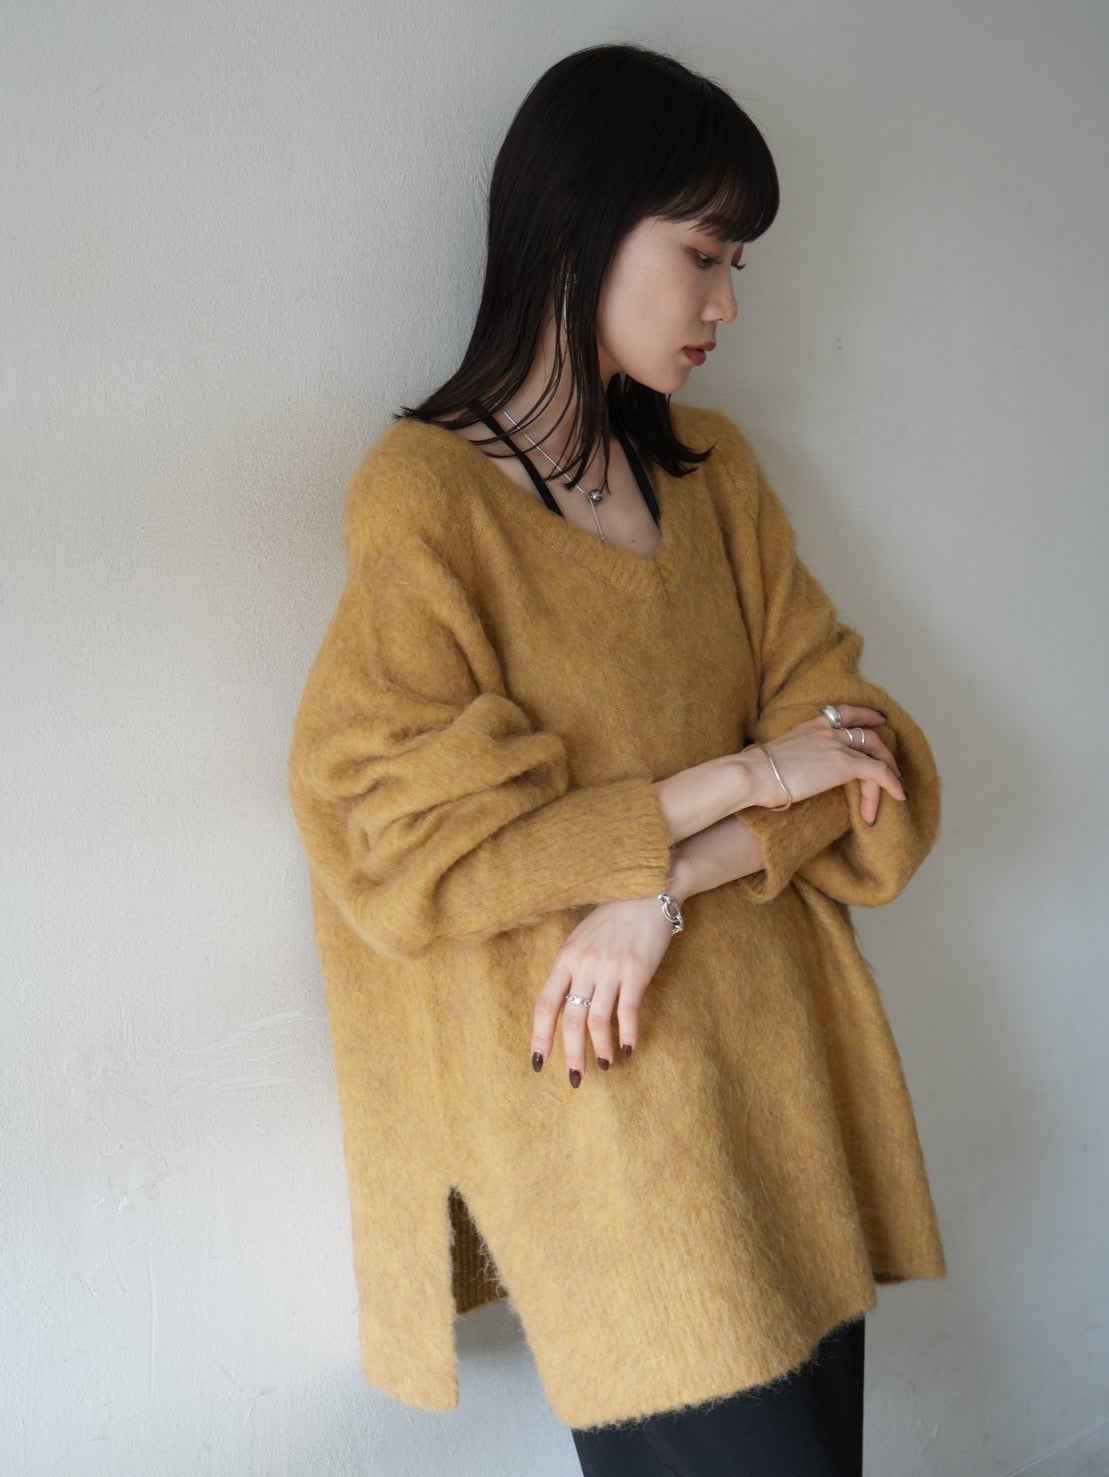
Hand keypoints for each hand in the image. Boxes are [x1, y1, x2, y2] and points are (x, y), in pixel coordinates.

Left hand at [530, 894, 675, 1084]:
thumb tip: (565, 1002)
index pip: (545, 1004)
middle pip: (569, 1019)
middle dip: (570, 1054)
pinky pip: (628, 1011)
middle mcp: (584, 964)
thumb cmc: (614, 916)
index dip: (540, 1036)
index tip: (538, 1062)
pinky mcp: (637, 970)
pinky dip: (627, 1034)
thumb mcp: (582, 938)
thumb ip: (572, 967)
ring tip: (604, 1066)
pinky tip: (628, 1049)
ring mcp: (610, 967)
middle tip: (575, 1078)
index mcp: (566, 957)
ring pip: (597, 1020)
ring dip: (600, 1049)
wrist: (649, 890)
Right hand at [740, 705, 904, 825]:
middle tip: (894, 767)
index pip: (844, 713)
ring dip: (889, 774)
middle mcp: (826, 730)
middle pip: (867, 734)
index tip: (878, 719)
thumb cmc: (754, 773)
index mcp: (810, 726)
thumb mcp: (776, 757)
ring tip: (895, 791)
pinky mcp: (844, 764)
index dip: (866, 715)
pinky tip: (899, 796)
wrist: (753, 774)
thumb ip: (790, 759)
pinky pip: (879, 771)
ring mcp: (837, 745)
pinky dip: (892, 783)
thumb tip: (789, 775)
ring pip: (876, 754)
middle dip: (884, 751)